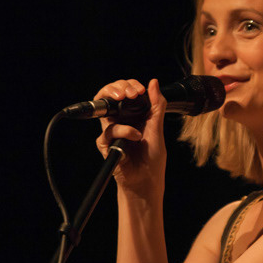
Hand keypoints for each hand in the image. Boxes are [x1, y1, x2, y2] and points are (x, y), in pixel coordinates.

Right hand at [94, 78, 167, 195]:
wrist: (148, 179)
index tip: (140, 89)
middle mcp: (119, 120)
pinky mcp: (105, 144)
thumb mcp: (157, 126)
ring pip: (106, 111)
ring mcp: (111, 132)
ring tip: (139, 123)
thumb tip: (153, 82)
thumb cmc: (152, 156)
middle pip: (109, 95)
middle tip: (131, 92)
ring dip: (123, 112)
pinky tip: (136, 137)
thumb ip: (156, 105)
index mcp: (131, 114)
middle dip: (117, 87)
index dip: (128, 85)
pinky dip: (124, 132)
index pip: (123, 91)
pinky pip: (110, 131)